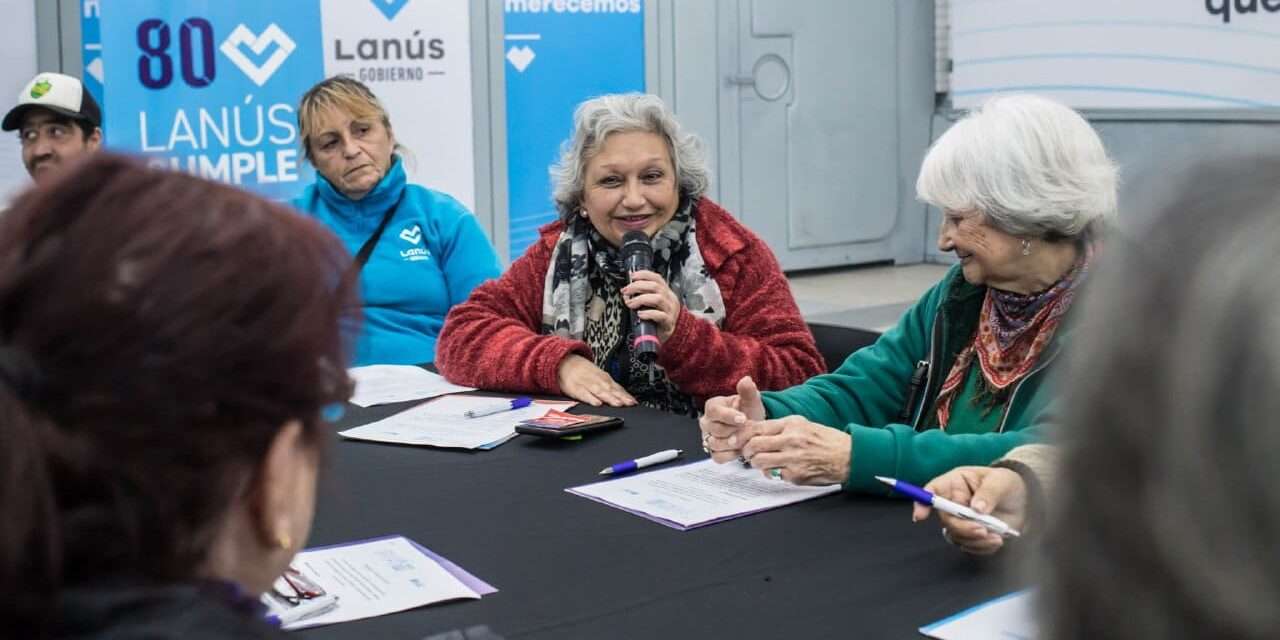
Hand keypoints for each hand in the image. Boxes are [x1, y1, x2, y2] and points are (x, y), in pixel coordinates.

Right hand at [555, 354, 636, 406]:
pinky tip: (597, 404)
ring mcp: (586, 384)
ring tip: (617, 404)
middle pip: (611, 390)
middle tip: (629, 404)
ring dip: (610, 398)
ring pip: (600, 392)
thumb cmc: (582, 372)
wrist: (564, 362)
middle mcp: (597, 380)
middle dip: (621, 397)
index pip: (617, 387)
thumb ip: (609, 387)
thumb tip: (624, 396)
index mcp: (603, 378)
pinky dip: (591, 399)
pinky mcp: (575, 389)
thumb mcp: (598, 376)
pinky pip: (584, 395)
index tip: (634, 402)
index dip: (626, 395)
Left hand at [622, 270, 680, 341]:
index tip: (632, 276)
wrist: (673, 333)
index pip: (657, 278)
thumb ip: (642, 296)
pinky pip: (660, 315)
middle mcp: (669, 299)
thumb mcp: (652, 304)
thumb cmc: (660, 318)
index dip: (644, 275)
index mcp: (666, 292)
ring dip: (640, 299)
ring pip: (657, 299)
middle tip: (626, 291)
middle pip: (655, 286)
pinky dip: (648, 313)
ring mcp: (670, 310)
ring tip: (631, 304)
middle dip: (638, 286)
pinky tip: (640, 314)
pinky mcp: (668, 322)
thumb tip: (627, 293)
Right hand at [699, 377, 765, 463]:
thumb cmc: (748, 411)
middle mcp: (706, 422)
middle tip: (748, 430)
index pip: (714, 411)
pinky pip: (718, 456)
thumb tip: (746, 380)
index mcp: (713, 407)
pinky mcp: (712, 452)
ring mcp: (708, 438)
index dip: (728, 416)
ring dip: (733, 443)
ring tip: (746, 439)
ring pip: (715, 444)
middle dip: (734, 431)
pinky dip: (730, 455)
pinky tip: (740, 449)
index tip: (743, 418)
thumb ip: (748, 391)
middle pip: (715, 429)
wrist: (752, 427)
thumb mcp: (751, 400)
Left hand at [738, 415, 850, 485]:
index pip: (756, 427)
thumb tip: (754, 431)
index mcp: (791, 424)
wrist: (847, 456)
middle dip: (746, 451)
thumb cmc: (824, 439)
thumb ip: (779, 427)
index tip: (735, 439)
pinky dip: (772, 473)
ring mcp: (793, 459)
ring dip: (756, 463)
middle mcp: (791, 440)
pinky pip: (774, 475)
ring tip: (760, 462)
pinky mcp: (796, 475)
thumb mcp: (802, 424)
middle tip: (747, 453)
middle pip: (754, 445)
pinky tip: (778, 469)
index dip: (741, 435)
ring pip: (760, 462)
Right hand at [912, 466, 1027, 554]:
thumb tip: (976, 508)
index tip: (921, 516)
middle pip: (946, 519)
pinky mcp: (970, 535)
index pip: (932, 491)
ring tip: (996, 536)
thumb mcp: (1001, 482)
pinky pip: (969, 546)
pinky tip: (997, 541)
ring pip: (956, 535)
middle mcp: (953, 502)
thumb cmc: (1007, 484)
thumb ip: (988, 493)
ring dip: (974, 539)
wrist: (1025, 502)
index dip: (923, 502)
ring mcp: (961, 520)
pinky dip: (982, 547)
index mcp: (955, 483)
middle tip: (983, 530)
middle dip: (963, 527)